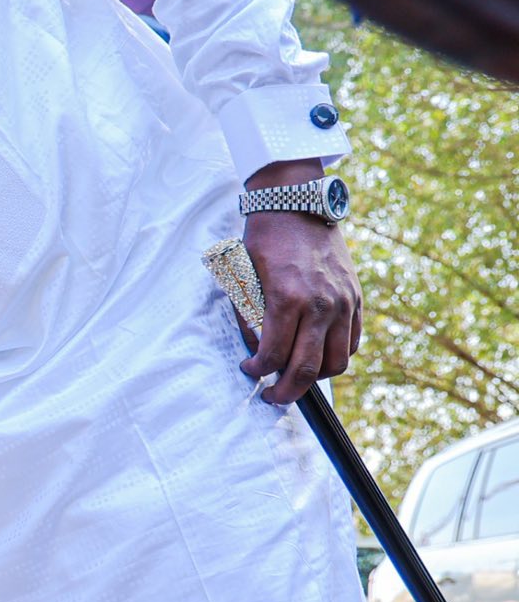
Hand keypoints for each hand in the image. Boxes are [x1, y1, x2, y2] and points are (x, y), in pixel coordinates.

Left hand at [237, 162, 361, 403]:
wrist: (298, 205)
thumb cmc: (265, 240)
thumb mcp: (244, 276)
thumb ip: (249, 316)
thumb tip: (255, 349)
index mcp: (287, 298)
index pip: (274, 355)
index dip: (258, 371)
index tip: (250, 371)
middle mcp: (321, 305)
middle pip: (308, 369)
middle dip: (287, 391)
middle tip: (273, 396)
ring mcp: (344, 303)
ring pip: (336, 362)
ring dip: (315, 377)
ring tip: (295, 377)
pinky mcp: (357, 299)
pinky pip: (352, 342)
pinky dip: (335, 356)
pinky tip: (316, 355)